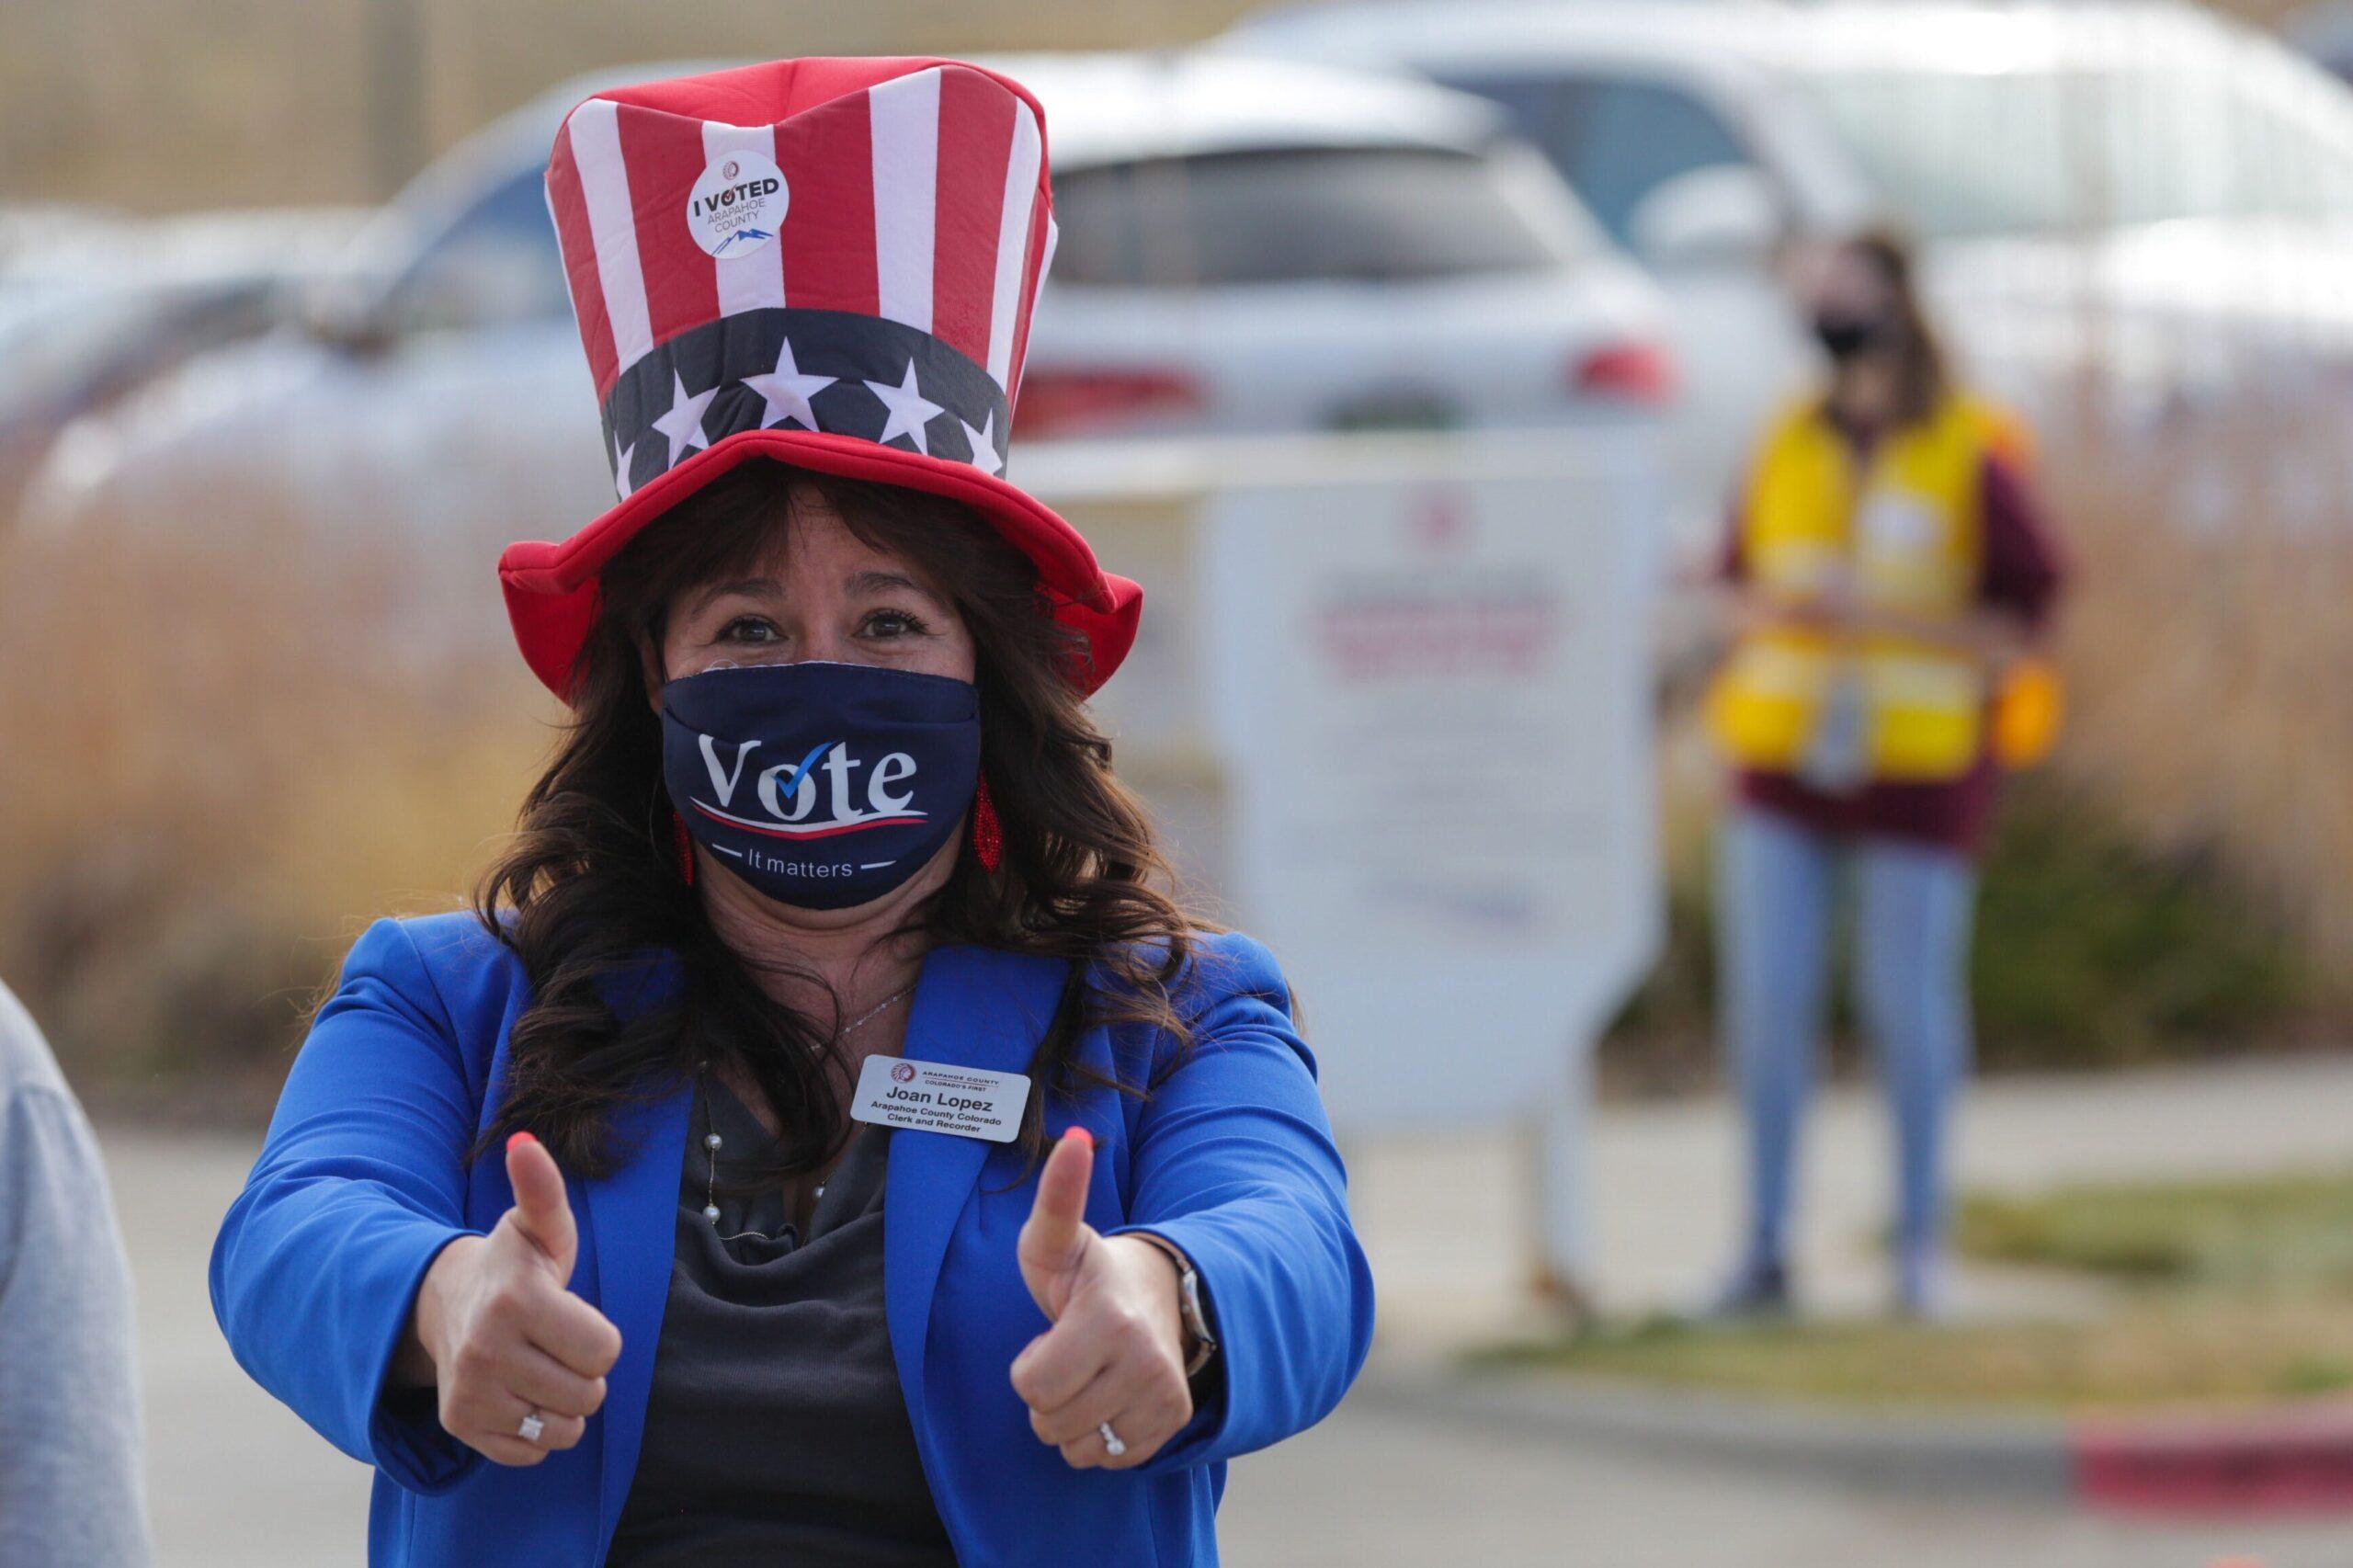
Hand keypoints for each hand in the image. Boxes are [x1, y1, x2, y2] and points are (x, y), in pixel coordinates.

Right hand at [403, 1131, 623, 1465]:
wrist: (447, 1303)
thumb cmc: (515, 1264)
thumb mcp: (540, 1226)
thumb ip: (543, 1189)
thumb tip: (524, 1143)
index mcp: (515, 1300)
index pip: (605, 1351)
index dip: (599, 1336)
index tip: (571, 1315)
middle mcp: (486, 1350)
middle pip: (589, 1395)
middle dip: (585, 1371)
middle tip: (556, 1343)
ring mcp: (470, 1393)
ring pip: (564, 1428)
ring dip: (564, 1404)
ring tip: (540, 1367)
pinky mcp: (461, 1426)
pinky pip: (533, 1451)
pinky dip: (536, 1429)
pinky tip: (518, 1392)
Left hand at [1009, 1126, 1191, 1469]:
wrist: (1162, 1294)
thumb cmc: (1092, 1271)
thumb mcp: (1059, 1239)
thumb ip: (1056, 1196)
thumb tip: (1072, 1138)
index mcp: (1109, 1317)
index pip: (1032, 1386)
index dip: (1028, 1364)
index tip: (1052, 1333)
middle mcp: (1144, 1360)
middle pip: (1050, 1421)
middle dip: (1046, 1394)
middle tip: (1070, 1355)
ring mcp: (1164, 1393)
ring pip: (1077, 1446)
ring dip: (1071, 1418)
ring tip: (1090, 1375)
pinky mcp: (1174, 1419)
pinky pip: (1109, 1459)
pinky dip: (1099, 1437)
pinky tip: (1111, 1397)